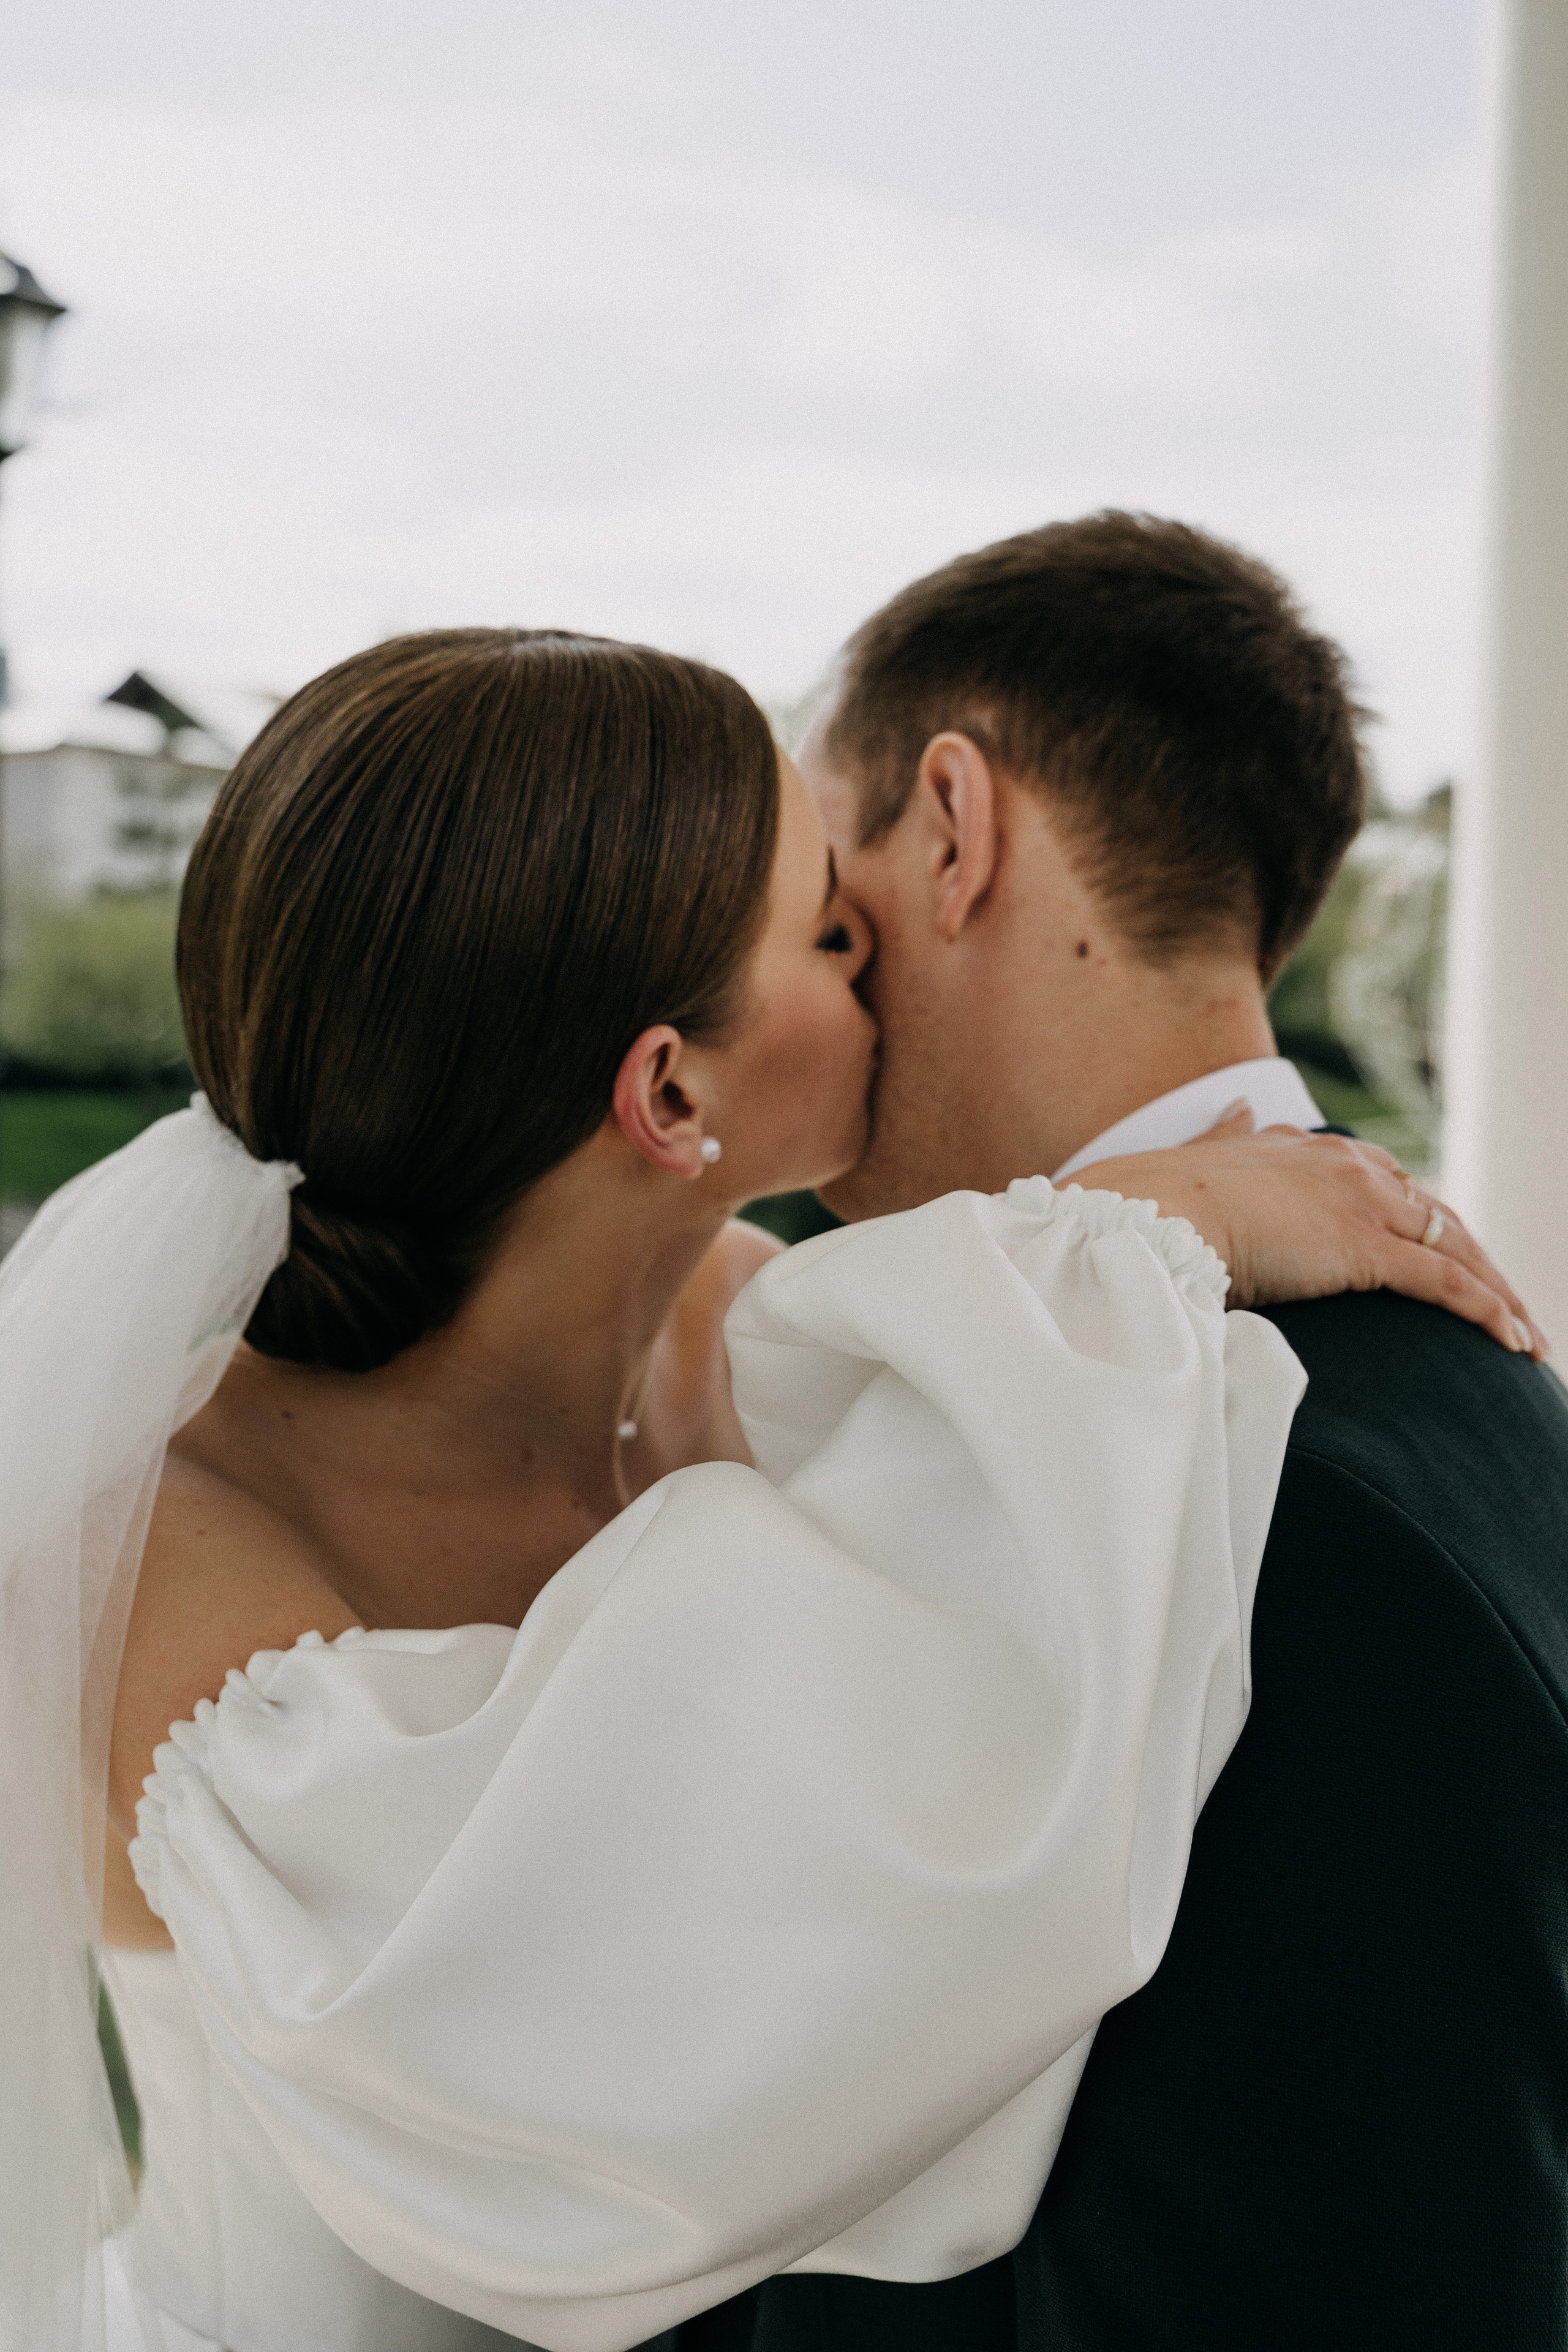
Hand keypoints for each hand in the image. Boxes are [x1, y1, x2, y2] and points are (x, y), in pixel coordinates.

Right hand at [1082, 1105, 1546, 1357]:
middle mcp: (1347, 1168)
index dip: (1421, 1221)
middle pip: (1436, 1214)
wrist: (1143, 1214)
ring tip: (1526, 1336)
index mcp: (1309, 1151)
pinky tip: (1514, 1343)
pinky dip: (1488, 1312)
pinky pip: (1446, 1283)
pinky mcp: (1364, 1248)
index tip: (1442, 1252)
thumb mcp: (1201, 1156)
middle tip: (1506, 1303)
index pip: (1390, 1183)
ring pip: (1456, 1248)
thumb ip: (1226, 1135)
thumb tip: (1235, 1106)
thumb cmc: (1155, 1199)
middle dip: (1476, 1259)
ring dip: (1499, 1293)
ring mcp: (1360, 1205)